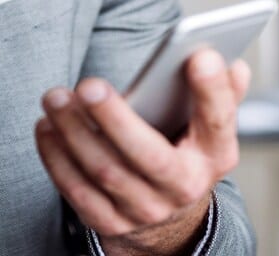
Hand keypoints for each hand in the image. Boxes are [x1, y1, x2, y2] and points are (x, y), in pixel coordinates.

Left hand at [34, 50, 250, 255]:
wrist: (168, 222)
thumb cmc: (183, 155)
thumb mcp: (207, 130)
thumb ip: (218, 95)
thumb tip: (232, 65)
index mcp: (214, 156)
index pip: (218, 123)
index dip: (212, 91)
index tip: (200, 56)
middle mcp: (183, 188)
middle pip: (148, 155)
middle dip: (115, 118)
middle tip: (88, 85)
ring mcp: (145, 210)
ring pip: (105, 172)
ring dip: (74, 132)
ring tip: (56, 98)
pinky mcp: (110, 223)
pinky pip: (77, 191)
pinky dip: (57, 157)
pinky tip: (46, 127)